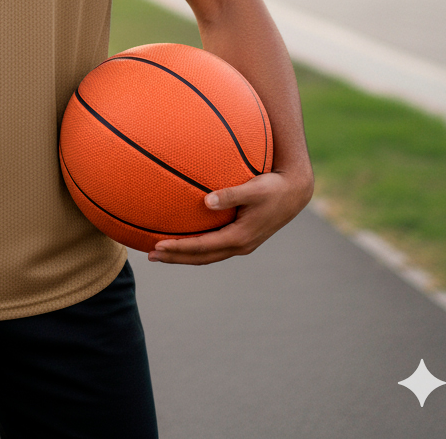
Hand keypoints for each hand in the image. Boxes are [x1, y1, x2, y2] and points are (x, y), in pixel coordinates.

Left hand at [148, 170, 313, 265]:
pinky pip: (213, 248)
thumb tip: (206, 201)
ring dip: (184, 256)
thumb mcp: (253, 188)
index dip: (179, 248)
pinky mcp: (242, 238)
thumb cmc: (273, 187)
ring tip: (161, 253)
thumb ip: (230, 194)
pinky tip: (184, 241)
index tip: (158, 245)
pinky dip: (196, 248)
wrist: (295, 192)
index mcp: (240, 237)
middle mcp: (240, 245)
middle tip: (150, 256)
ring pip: (207, 256)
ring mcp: (241, 244)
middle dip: (175, 258)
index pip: (202, 247)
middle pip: (201, 257)